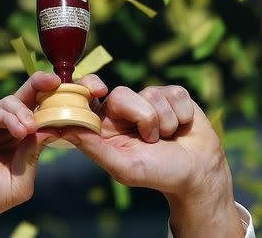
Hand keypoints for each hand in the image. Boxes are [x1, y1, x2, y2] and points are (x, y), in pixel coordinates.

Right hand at [0, 72, 61, 237]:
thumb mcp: (20, 181)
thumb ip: (33, 155)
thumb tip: (54, 129)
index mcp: (19, 143)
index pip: (40, 117)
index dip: (54, 107)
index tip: (72, 98)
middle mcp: (5, 130)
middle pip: (26, 100)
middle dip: (41, 86)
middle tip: (55, 81)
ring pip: (11, 103)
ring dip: (24, 111)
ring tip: (28, 128)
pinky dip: (8, 117)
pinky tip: (18, 130)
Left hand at [62, 78, 244, 237]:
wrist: (197, 173)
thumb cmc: (157, 173)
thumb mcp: (123, 167)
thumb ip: (93, 147)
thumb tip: (64, 129)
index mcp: (105, 124)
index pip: (87, 95)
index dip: (88, 86)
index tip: (98, 91)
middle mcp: (124, 109)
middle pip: (123, 93)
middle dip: (143, 118)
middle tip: (151, 140)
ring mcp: (149, 99)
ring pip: (152, 94)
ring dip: (165, 122)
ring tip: (167, 138)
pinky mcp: (172, 95)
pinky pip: (175, 94)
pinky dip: (182, 115)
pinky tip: (182, 128)